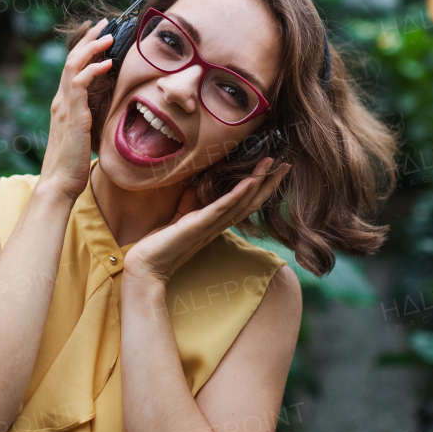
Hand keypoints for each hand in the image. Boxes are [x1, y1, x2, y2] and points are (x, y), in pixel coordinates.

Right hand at [40, 18, 115, 202]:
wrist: (59, 183)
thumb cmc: (73, 165)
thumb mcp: (84, 136)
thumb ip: (91, 121)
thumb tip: (107, 113)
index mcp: (63, 105)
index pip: (72, 68)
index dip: (85, 49)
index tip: (100, 35)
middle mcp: (61, 101)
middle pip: (72, 59)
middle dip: (89, 39)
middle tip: (106, 24)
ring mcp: (64, 106)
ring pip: (73, 65)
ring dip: (92, 48)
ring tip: (109, 36)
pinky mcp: (72, 114)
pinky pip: (79, 83)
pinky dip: (93, 69)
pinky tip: (107, 62)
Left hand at [123, 156, 290, 284]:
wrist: (145, 266)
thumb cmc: (160, 245)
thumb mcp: (179, 217)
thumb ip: (190, 203)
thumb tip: (196, 184)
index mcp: (215, 223)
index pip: (244, 203)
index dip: (261, 188)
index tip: (274, 170)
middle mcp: (218, 225)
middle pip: (252, 202)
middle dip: (270, 183)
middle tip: (287, 165)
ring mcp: (210, 225)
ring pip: (242, 202)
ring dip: (259, 182)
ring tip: (272, 164)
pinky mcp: (198, 225)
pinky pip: (222, 207)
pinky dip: (237, 194)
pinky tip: (250, 180)